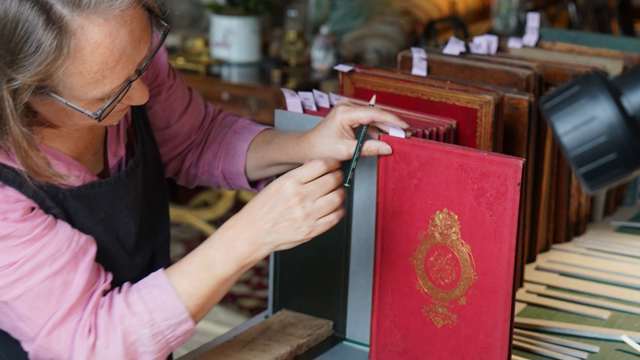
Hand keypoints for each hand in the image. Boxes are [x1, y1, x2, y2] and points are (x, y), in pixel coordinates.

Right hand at [222, 159, 345, 254]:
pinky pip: (335, 217)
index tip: (334, 165)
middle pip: (332, 180)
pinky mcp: (312, 230)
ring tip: (337, 192)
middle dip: (339, 177)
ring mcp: (307, 214)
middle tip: (338, 178)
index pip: (321, 165)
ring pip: (337, 197)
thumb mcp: (276, 184)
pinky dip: (340, 210)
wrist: (253, 233)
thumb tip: (320, 168)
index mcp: (290, 182)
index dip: (332, 163)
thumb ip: (298, 176)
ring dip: (341, 193)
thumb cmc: (262, 210)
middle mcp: (300, 197)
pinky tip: (335, 208)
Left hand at [302, 102, 408, 160]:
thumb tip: (388, 147)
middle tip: (406, 134)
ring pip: (373, 117)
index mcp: (345, 113)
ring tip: (399, 136)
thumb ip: (368, 148)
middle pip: (376, 114)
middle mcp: (347, 107)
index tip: (404, 126)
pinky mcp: (350, 116)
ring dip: (385, 127)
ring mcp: (348, 110)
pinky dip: (377, 129)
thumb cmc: (321, 148)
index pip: (374, 114)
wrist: (307, 147)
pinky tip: (386, 137)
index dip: (391, 120)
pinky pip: (368, 121)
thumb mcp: (346, 151)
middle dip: (391, 124)